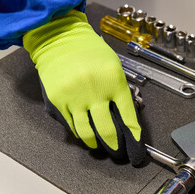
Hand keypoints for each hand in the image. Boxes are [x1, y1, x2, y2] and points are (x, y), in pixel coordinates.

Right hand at [23, 10, 144, 165]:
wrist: (60, 39)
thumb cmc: (91, 53)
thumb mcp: (114, 67)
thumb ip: (120, 92)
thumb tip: (124, 119)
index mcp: (114, 82)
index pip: (128, 117)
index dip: (133, 136)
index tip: (136, 148)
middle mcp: (96, 92)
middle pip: (108, 131)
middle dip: (115, 147)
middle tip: (118, 153)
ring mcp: (75, 98)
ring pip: (87, 133)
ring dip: (96, 145)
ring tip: (100, 148)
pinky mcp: (58, 101)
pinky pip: (71, 125)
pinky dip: (79, 134)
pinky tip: (85, 136)